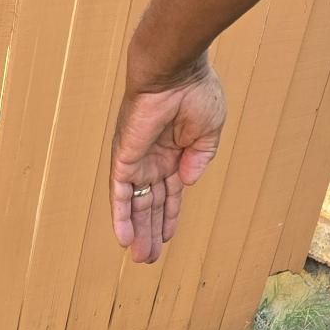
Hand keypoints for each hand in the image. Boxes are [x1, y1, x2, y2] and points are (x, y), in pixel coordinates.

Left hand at [110, 62, 226, 264]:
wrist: (175, 71)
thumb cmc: (194, 92)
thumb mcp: (209, 130)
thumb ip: (200, 157)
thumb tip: (188, 182)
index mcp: (174, 152)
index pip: (169, 192)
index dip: (169, 216)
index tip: (167, 238)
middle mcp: (153, 159)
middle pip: (150, 204)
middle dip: (151, 231)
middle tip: (149, 258)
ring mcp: (137, 160)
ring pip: (136, 204)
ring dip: (138, 231)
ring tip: (141, 258)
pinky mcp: (124, 158)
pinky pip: (120, 193)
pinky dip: (121, 217)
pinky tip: (123, 239)